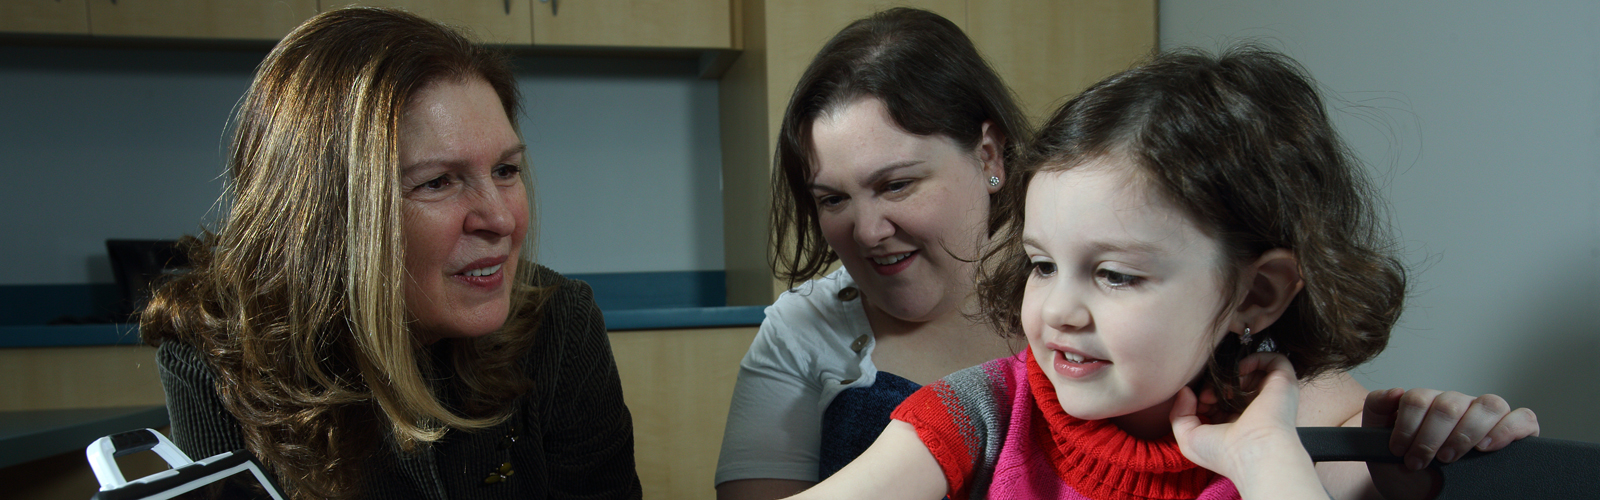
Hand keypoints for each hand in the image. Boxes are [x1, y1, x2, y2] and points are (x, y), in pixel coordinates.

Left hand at [1172, 353, 1320, 499]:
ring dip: (1230, 374)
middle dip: (1214, 384)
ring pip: (1250, 371)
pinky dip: (1253, 360)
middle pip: (1233, 382)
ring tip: (1221, 391)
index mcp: (1238, 422)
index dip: (1205, 395)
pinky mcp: (1284, 382)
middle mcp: (1256, 408)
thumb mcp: (1189, 438)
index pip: (1221, 398)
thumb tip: (1185, 391)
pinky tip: (1238, 374)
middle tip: (1205, 397)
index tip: (1198, 403)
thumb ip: (1178, 414)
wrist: (1255, 454)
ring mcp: (1271, 395)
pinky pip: (1273, 359)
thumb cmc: (1224, 453)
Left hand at [1363, 388, 1538, 469]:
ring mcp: (1486, 417)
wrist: (1418, 495)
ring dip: (1466, 433)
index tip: (1399, 450)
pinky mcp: (1514, 431)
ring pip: (1488, 405)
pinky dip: (1509, 429)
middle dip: (1432, 436)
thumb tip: (1395, 391)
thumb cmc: (1403, 469)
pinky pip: (1522, 419)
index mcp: (1428, 402)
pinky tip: (1488, 446)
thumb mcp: (1378, 441)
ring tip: (1450, 457)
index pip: (1419, 398)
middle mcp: (1459, 405)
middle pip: (1450, 404)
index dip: (1408, 425)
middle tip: (1422, 461)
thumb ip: (1377, 410)